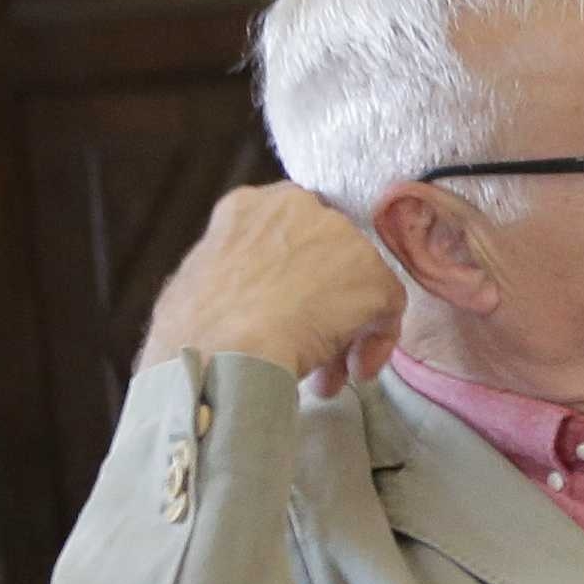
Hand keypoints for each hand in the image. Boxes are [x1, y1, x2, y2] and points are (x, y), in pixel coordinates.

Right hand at [139, 185, 406, 397]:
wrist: (222, 350)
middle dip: (321, 310)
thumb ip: (241, 274)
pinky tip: (351, 373)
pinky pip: (386, 311)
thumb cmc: (197, 330)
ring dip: (344, 334)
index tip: (284, 313)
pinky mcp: (372, 274)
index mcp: (250, 206)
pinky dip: (375, 344)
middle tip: (310, 353)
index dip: (293, 280)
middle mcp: (301, 208)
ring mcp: (341, 239)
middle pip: (327, 263)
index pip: (291, 236)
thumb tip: (256, 300)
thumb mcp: (205, 280)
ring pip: (357, 287)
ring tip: (326, 377)